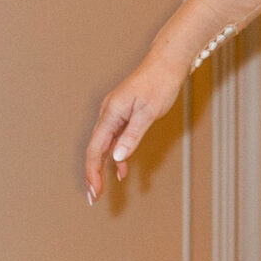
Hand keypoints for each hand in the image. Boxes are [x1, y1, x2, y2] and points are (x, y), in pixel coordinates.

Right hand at [85, 46, 186, 200]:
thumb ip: (133, 135)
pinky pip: (116, 139)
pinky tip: (122, 170)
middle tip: (94, 197)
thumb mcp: (149, 112)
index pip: (96, 149)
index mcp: (110, 114)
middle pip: (96, 149)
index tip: (95, 191)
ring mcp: (115, 114)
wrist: (167, 63)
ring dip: (104, 167)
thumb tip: (118, 158)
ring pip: (105, 145)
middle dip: (93, 174)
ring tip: (102, 188)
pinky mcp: (125, 114)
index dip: (93, 172)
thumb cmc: (159, 84)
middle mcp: (108, 114)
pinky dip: (118, 155)